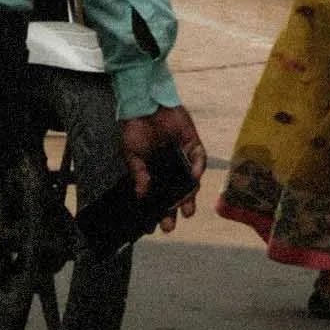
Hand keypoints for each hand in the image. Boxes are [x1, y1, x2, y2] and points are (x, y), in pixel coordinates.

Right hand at [119, 105, 204, 230]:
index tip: (153, 228)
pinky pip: (198, 159)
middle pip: (176, 194)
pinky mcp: (193, 144)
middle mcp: (170, 168)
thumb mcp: (131, 154)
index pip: (158, 197)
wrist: (143, 102)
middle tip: (171, 224)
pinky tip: (193, 178)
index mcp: (154, 173)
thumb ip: (138, 173)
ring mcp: (182, 157)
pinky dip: (197, 168)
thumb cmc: (134, 129)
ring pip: (190, 181)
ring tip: (186, 209)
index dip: (157, 212)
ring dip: (189, 195)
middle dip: (174, 210)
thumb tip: (141, 195)